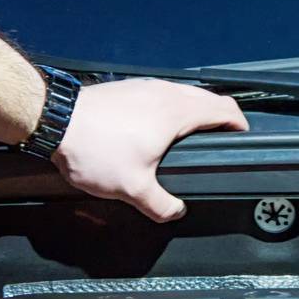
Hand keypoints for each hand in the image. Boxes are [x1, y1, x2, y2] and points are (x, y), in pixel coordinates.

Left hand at [54, 78, 248, 221]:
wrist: (55, 120)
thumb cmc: (94, 147)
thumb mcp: (132, 187)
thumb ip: (160, 205)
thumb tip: (175, 212)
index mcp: (177, 111)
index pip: (225, 108)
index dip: (240, 125)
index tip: (243, 139)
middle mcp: (165, 92)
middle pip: (207, 99)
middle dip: (219, 119)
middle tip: (220, 142)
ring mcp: (145, 86)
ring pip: (184, 94)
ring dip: (194, 113)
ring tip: (190, 138)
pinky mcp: (128, 89)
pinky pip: (161, 95)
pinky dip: (170, 110)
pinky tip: (156, 131)